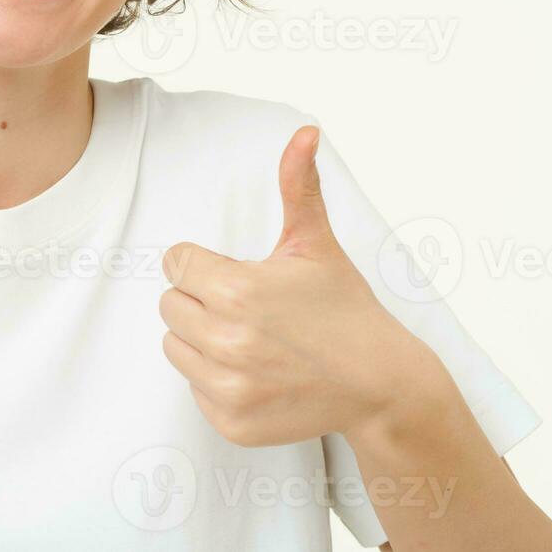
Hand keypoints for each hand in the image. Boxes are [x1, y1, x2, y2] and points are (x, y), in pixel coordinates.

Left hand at [159, 125, 422, 446]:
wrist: (380, 383)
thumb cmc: (343, 308)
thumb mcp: (316, 244)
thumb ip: (299, 185)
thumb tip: (304, 130)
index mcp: (237, 291)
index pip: (177, 263)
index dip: (205, 264)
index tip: (238, 274)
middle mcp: (227, 341)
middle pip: (170, 304)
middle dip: (201, 299)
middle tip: (245, 307)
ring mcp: (228, 387)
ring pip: (175, 345)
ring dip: (202, 338)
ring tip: (250, 338)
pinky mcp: (230, 422)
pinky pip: (194, 387)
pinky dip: (216, 379)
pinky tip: (256, 371)